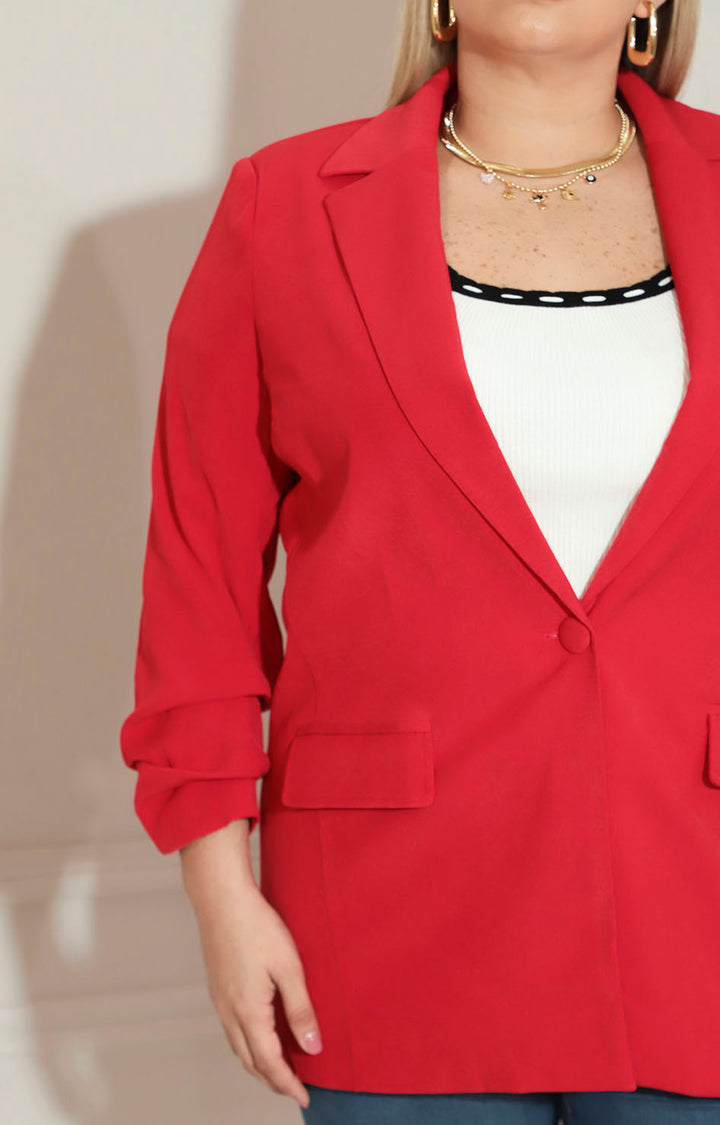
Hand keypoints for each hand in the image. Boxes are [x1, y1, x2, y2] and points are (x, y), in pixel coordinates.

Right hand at [187, 869, 321, 1109]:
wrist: (222, 899)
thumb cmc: (257, 927)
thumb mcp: (290, 967)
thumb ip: (301, 1010)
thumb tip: (313, 1048)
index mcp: (248, 1011)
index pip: (270, 1063)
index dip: (288, 1084)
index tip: (305, 1098)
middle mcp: (229, 1012)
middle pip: (251, 1062)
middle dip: (273, 1080)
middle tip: (295, 1089)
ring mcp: (219, 1001)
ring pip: (238, 1047)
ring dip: (259, 1064)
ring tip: (281, 1068)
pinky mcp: (217, 988)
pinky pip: (232, 1030)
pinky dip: (248, 1044)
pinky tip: (261, 1035)